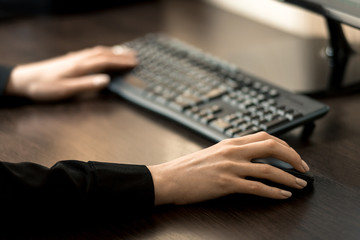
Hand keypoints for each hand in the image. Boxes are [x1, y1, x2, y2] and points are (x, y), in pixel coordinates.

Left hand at [5, 45, 136, 100]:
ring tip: (125, 52)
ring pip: (98, 51)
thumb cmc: (44, 87)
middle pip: (104, 54)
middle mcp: (79, 59)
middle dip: (121, 55)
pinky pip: (91, 52)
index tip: (134, 63)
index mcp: (80, 66)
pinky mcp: (70, 59)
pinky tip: (104, 54)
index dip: (121, 62)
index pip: (105, 62)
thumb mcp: (66, 90)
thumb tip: (106, 80)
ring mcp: (75, 57)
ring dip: (113, 51)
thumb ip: (87, 84)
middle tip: (135, 56)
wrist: (25, 79)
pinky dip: (103, 52)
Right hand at [148, 132, 309, 204]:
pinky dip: (274, 192)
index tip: (293, 155)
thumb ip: (232, 153)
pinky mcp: (226, 184)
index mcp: (230, 143)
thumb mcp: (213, 153)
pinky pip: (257, 187)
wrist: (169, 179)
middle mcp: (232, 151)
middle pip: (272, 147)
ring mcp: (230, 167)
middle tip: (303, 168)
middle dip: (293, 157)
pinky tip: (283, 195)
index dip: (284, 145)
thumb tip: (253, 158)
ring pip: (268, 169)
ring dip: (289, 177)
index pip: (264, 137)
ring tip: (300, 184)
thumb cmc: (188, 168)